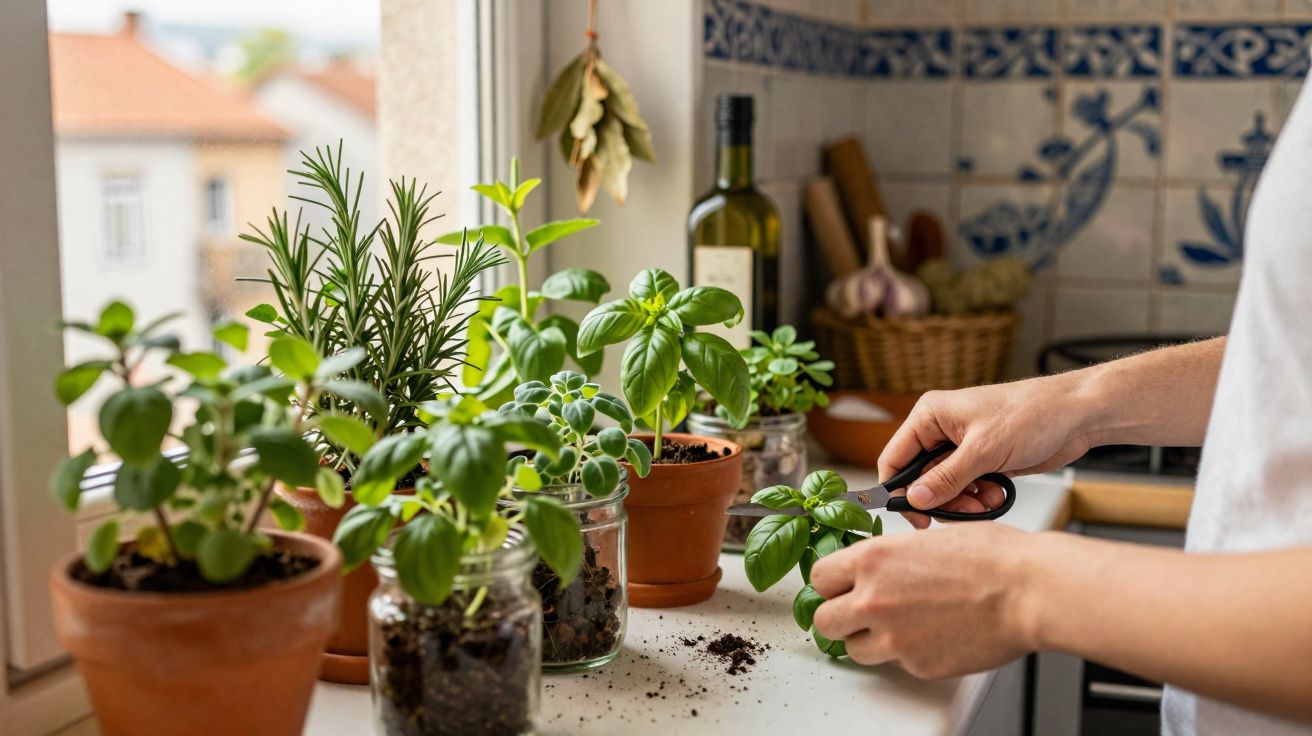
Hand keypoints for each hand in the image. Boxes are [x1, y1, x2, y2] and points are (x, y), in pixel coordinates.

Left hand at [810, 523, 1037, 677]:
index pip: (819, 578)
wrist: (1028, 591)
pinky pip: (896, 663)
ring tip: (899, 626)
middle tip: (859, 613)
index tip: (840, 587)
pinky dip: (908, 653)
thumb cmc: (991, 557)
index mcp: (872, 560)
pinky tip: (933, 635)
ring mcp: (894, 638)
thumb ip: (889, 558)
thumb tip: (874, 567)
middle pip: (824, 620)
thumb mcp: (926, 539)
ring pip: (854, 649)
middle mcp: (873, 600)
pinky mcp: (917, 665)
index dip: (831, 584)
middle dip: (839, 617)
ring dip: (868, 640)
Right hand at [882, 375, 1091, 528]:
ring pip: (944, 488)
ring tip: (986, 502)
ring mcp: (962, 447)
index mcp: (930, 416)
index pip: (894, 458)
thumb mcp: (983, 450)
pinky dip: (978, 499)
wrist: (1076, 415)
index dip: (898, 490)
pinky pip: (966, 489)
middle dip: (940, 499)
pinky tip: (996, 496)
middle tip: (961, 513)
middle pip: (920, 479)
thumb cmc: (1032, 414)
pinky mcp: (982, 460)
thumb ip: (945, 478)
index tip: (913, 516)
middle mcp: (941, 431)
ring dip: (963, 502)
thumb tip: (914, 499)